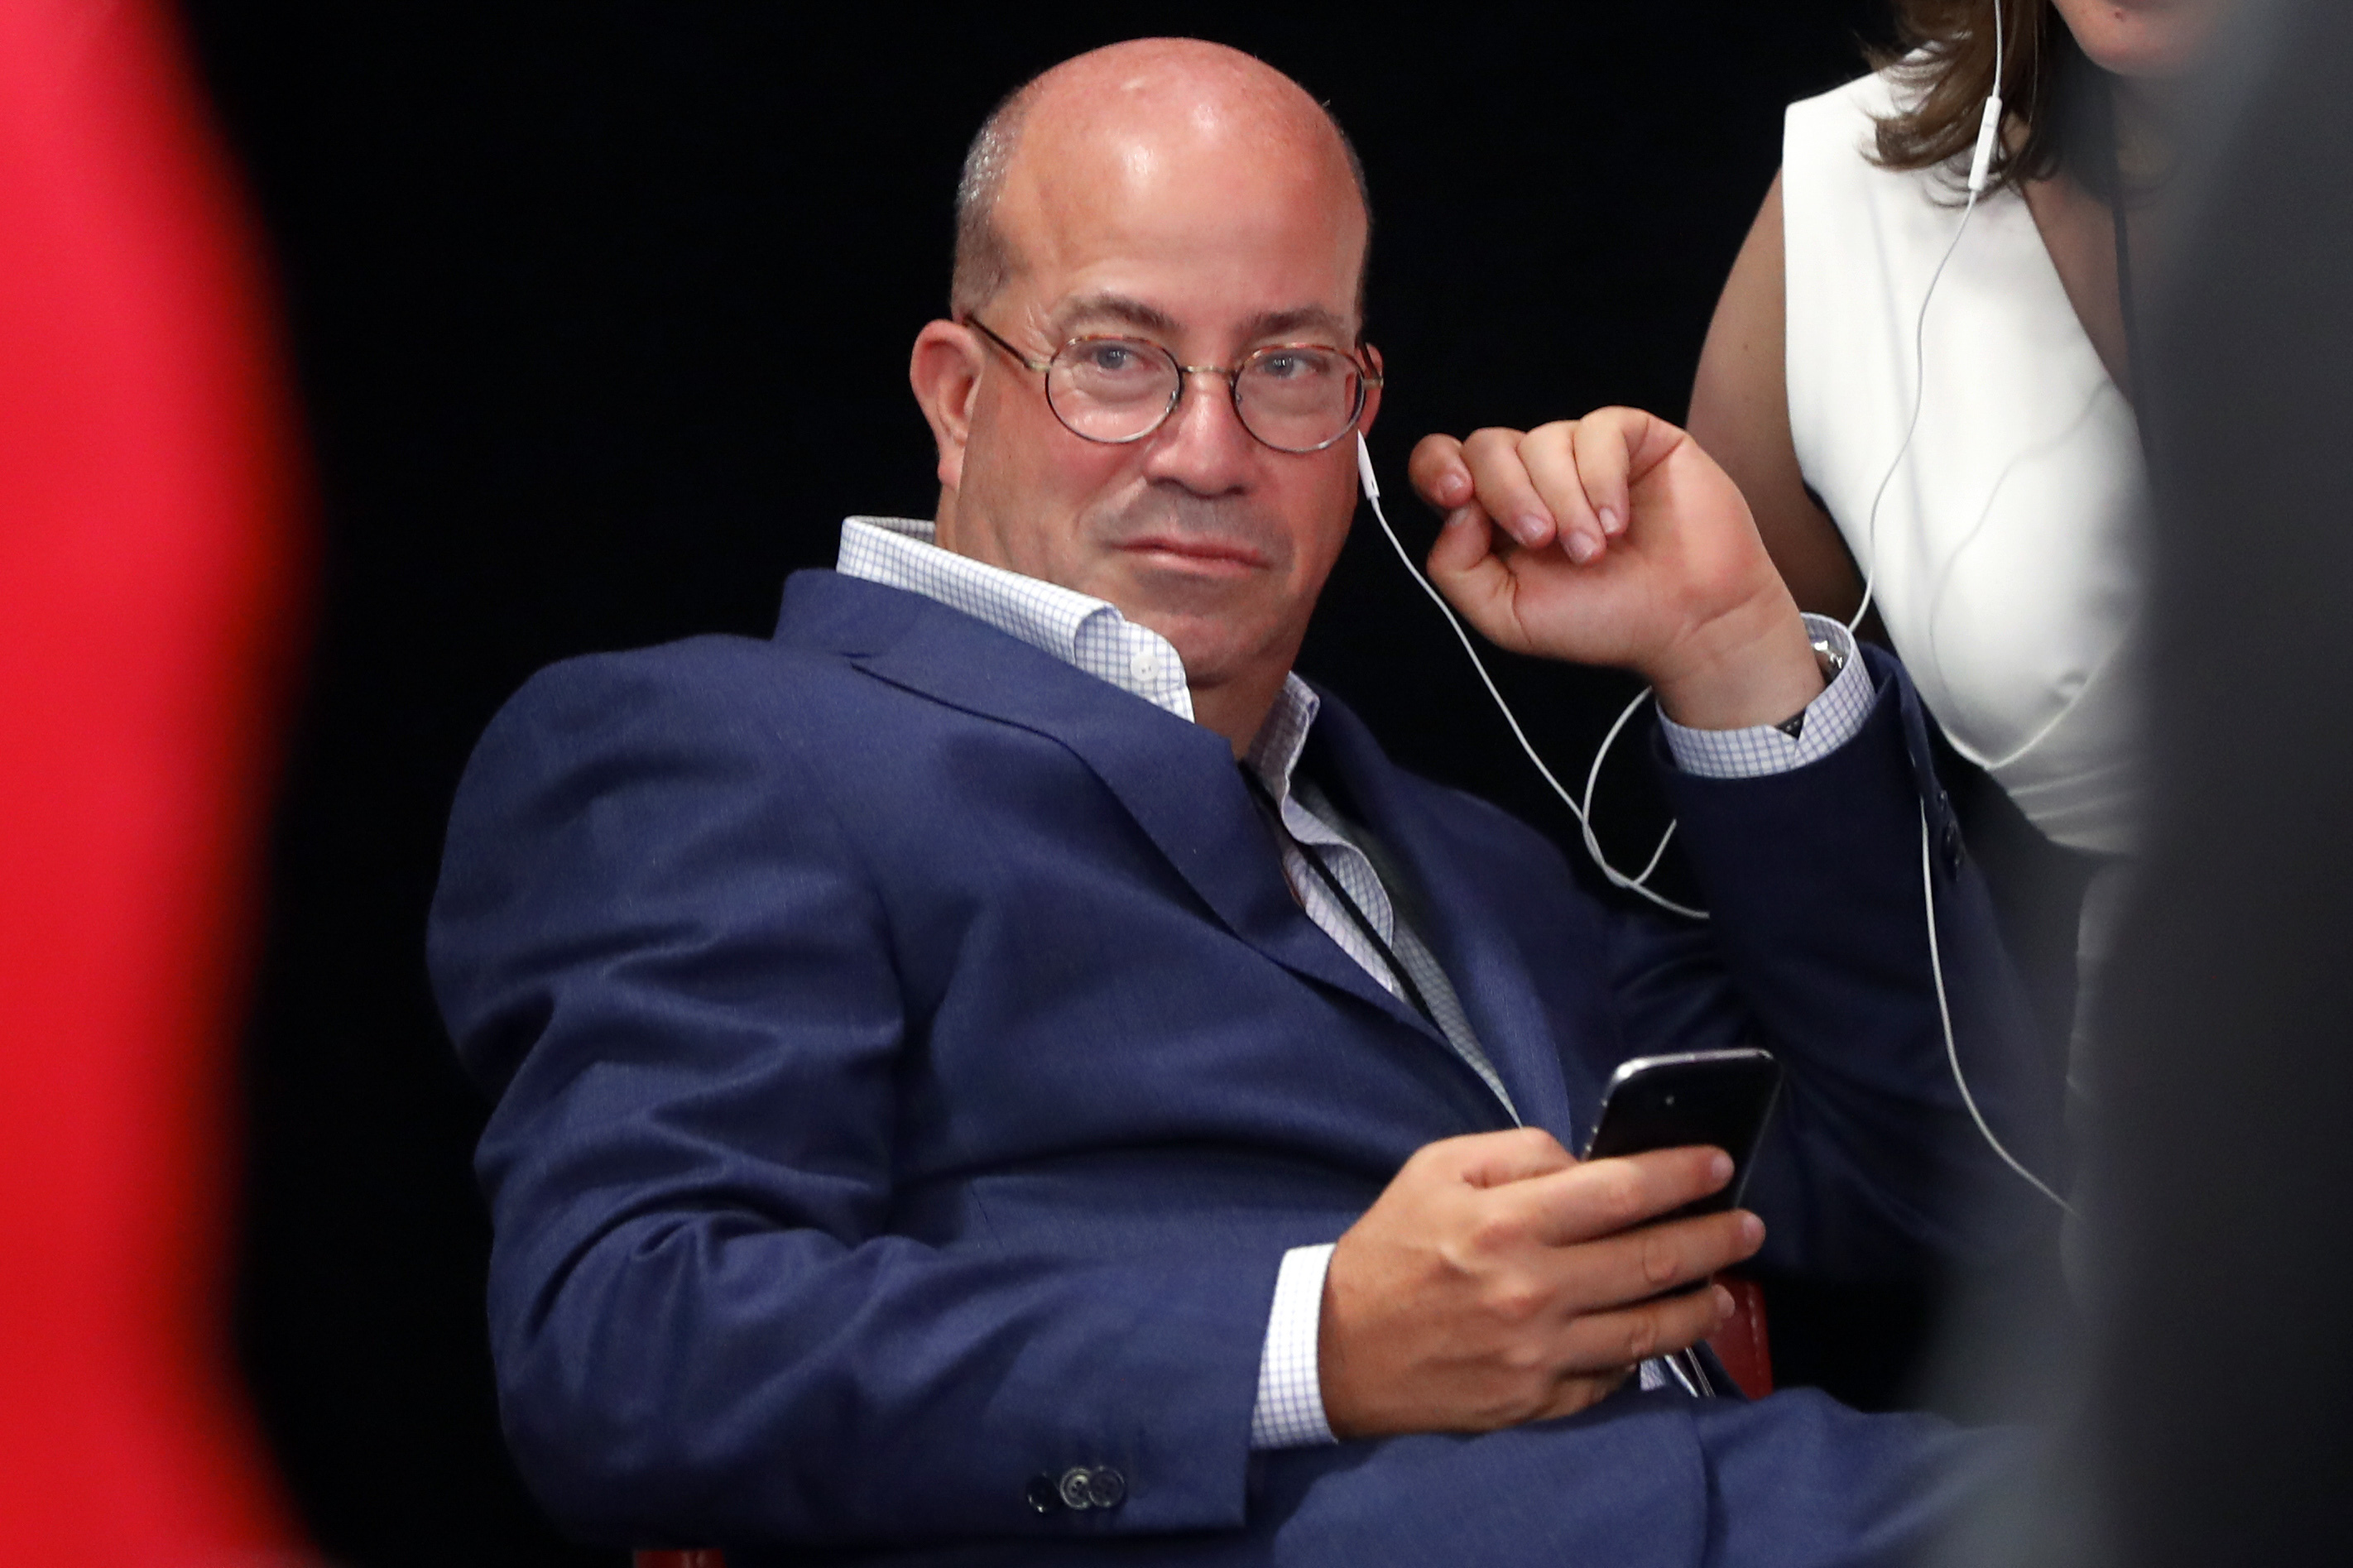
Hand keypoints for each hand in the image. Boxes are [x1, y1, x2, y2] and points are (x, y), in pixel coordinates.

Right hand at [1317, 1127, 1765, 1438]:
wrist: (1339, 1346)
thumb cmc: (1392, 1245)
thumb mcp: (1438, 1168)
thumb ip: (1519, 1154)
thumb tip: (1589, 1165)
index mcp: (1506, 1223)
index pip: (1619, 1191)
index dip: (1680, 1175)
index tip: (1720, 1165)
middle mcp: (1531, 1291)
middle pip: (1650, 1261)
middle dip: (1713, 1239)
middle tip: (1747, 1227)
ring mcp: (1537, 1355)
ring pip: (1647, 1330)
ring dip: (1698, 1305)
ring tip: (1723, 1288)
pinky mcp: (1536, 1402)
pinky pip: (1610, 1379)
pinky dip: (1641, 1355)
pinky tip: (1657, 1333)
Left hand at [1408, 412, 1822, 729]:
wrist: (1690, 623)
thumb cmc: (1604, 621)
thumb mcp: (1507, 616)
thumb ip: (1456, 567)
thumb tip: (1454, 509)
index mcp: (1494, 513)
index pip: (1442, 462)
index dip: (1438, 466)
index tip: (1458, 495)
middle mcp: (1534, 476)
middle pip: (1488, 446)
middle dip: (1508, 494)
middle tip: (1542, 541)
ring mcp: (1583, 453)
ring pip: (1543, 439)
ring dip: (1565, 500)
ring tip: (1594, 550)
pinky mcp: (1634, 437)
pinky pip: (1598, 430)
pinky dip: (1601, 478)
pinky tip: (1619, 522)